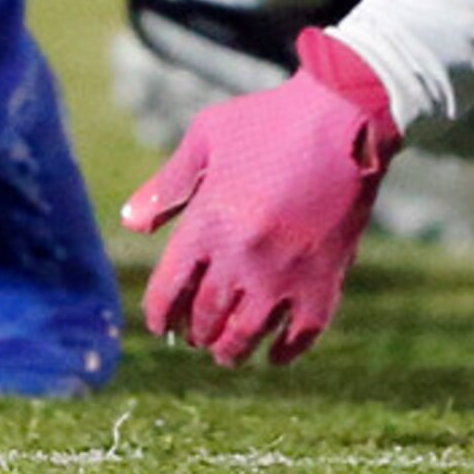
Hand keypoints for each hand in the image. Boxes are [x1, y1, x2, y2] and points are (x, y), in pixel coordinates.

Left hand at [121, 28, 400, 365]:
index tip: (158, 323)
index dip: (159, 312)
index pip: (170, 288)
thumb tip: (130, 224)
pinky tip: (274, 355)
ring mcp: (286, 272)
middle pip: (206, 315)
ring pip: (248, 333)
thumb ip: (167, 186)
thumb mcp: (205, 138)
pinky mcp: (326, 279)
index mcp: (208, 222)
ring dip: (230, 349)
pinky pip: (302, 333)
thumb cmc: (268, 121)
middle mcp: (242, 256)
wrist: (343, 117)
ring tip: (224, 353)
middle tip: (191, 338)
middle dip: (193, 332)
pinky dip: (286, 351)